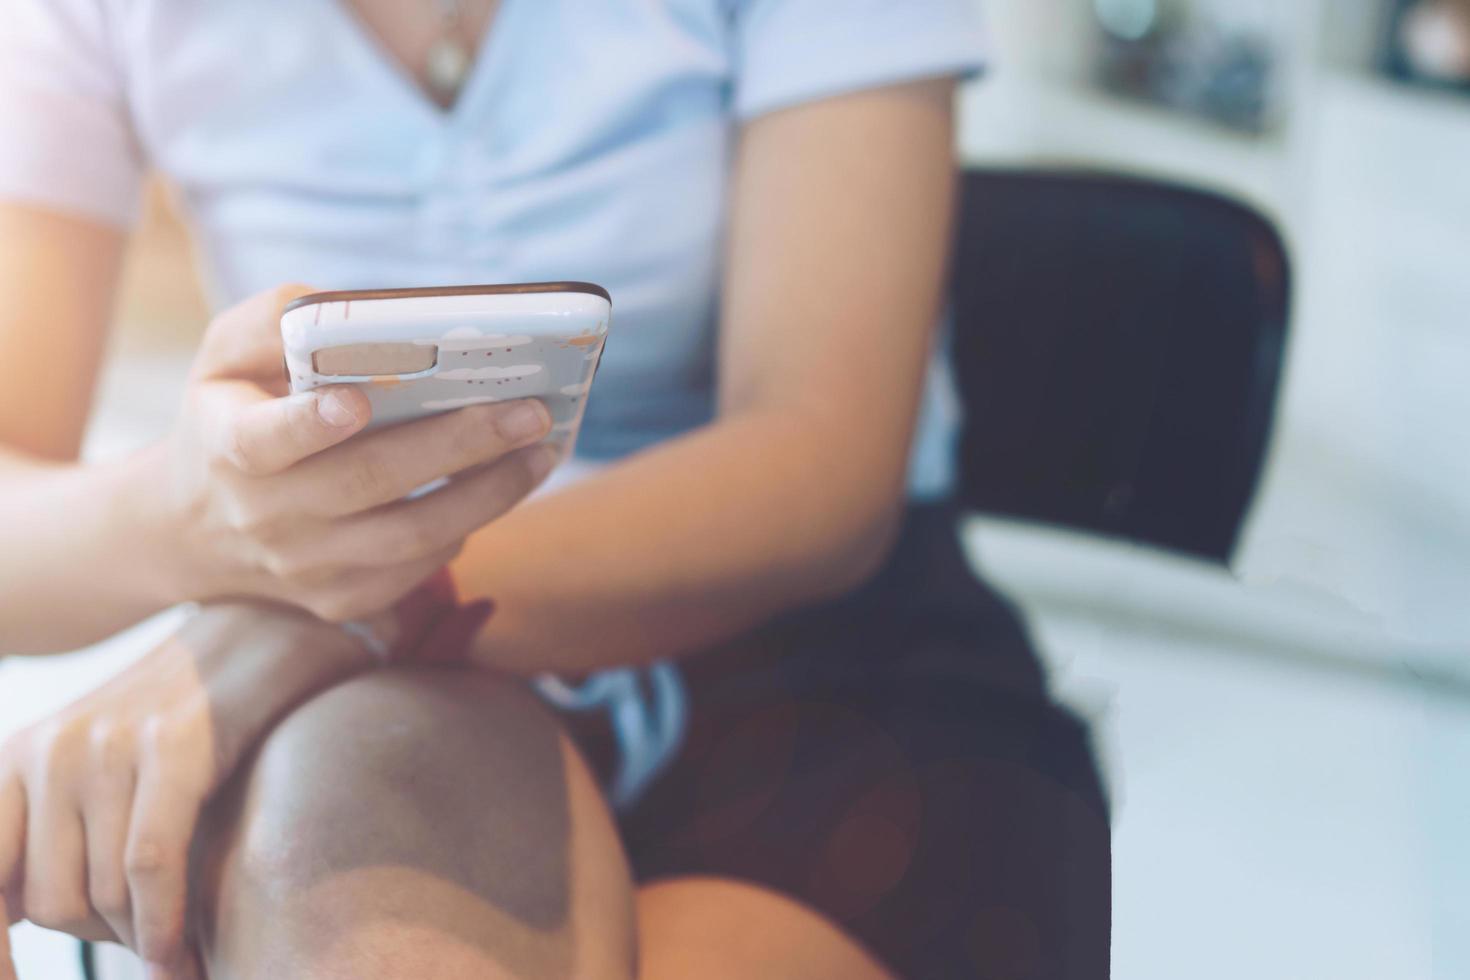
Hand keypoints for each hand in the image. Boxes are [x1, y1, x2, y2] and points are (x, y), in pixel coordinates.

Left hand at [0, 586, 488, 977]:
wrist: (264, 631)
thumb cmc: (186, 719)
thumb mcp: (101, 768)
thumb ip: (57, 837)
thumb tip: (27, 915)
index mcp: (16, 760)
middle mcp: (49, 749)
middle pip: (53, 900)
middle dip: (105, 939)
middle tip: (151, 945)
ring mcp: (110, 744)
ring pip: (105, 891)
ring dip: (144, 940)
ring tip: (176, 953)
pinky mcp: (174, 745)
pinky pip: (153, 864)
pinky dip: (165, 925)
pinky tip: (181, 954)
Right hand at [162, 284, 556, 620]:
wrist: (193, 529)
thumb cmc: (229, 412)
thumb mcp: (223, 355)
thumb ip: (273, 320)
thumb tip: (344, 309)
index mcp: (227, 445)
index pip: (263, 440)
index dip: (310, 423)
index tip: (357, 400)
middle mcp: (265, 515)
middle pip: (369, 482)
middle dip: (457, 444)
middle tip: (528, 412)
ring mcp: (304, 567)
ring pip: (410, 536)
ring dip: (487, 494)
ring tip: (540, 452)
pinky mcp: (340, 600)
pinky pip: (417, 570)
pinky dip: (466, 529)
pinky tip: (502, 488)